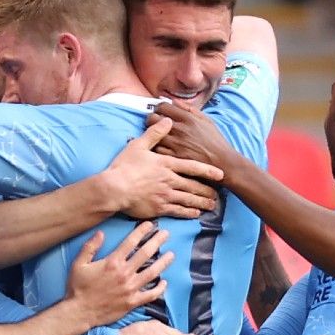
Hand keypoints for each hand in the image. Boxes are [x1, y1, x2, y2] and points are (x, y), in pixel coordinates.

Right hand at [65, 223, 170, 325]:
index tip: (150, 224)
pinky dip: (159, 288)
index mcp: (112, 262)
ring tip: (171, 255)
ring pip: (152, 272)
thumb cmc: (77, 288)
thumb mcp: (78, 264)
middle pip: (145, 253)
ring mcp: (131, 288)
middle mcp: (124, 273)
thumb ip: (90, 247)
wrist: (79, 312)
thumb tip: (101, 233)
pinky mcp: (133, 302)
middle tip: (166, 234)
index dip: (142, 231)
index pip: (130, 242)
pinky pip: (151, 294)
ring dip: (163, 262)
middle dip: (157, 241)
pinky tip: (164, 282)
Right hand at [100, 117, 224, 220]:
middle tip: (217, 194)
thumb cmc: (124, 166)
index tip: (220, 174)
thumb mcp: (138, 145)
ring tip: (211, 205)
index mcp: (166, 164)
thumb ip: (155, 133)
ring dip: (202, 202)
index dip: (208, 170)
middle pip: (194, 186)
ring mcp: (165, 195)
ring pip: (189, 199)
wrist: (114, 188)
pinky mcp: (158, 208)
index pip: (192, 167)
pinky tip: (196, 213)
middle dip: (207, 190)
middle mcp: (169, 180)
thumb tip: (168, 120)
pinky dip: (189, 212)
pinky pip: (178, 211)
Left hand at [152, 101, 239, 172]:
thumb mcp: (206, 120)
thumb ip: (189, 109)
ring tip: (157, 137)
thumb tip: (174, 101)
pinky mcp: (173, 157)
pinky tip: (161, 148)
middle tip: (155, 124)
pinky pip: (156, 149)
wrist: (222, 162)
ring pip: (152, 134)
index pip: (162, 106)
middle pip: (153, 118)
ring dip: (152, 134)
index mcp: (187, 118)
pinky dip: (156, 148)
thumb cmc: (214, 140)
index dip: (159, 108)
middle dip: (151, 119)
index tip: (160, 112)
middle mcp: (179, 129)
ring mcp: (175, 144)